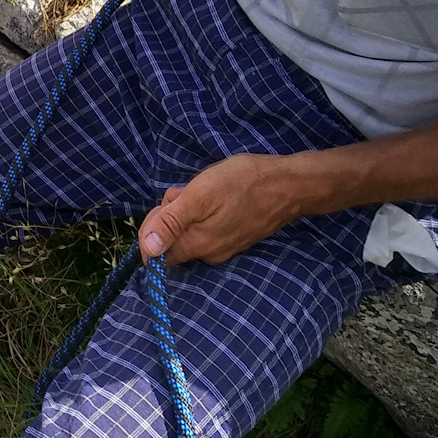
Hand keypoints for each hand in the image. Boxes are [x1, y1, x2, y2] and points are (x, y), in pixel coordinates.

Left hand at [138, 154, 311, 264]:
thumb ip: (171, 223)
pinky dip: (204, 213)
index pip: (154, 252)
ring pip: (189, 231)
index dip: (151, 228)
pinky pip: (206, 229)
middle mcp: (208, 254)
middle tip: (188, 192)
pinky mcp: (235, 239)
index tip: (167, 206)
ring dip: (188, 210)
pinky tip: (218, 197)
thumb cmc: (242, 183)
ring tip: (207, 190)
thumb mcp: (199, 195)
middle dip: (171, 214)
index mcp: (196, 245)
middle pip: (171, 240)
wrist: (289, 185)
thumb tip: (147, 250)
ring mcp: (224, 248)